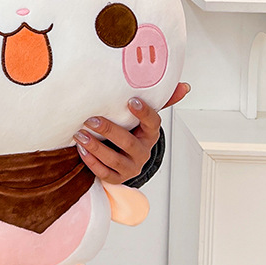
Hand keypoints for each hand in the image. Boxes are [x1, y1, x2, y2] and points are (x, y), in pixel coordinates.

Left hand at [74, 82, 190, 183]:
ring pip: (114, 160)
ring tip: (80, 135)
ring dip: (96, 147)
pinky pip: (105, 173)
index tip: (131, 101)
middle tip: (91, 120)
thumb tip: (184, 86)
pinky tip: (81, 149)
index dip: (144, 113)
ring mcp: (131, 167)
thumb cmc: (131, 131)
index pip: (153, 123)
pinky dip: (91, 162)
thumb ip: (160, 101)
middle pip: (128, 142)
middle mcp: (142, 152)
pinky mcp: (117, 178)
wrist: (125, 156)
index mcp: (149, 134)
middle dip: (109, 130)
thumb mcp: (143, 117)